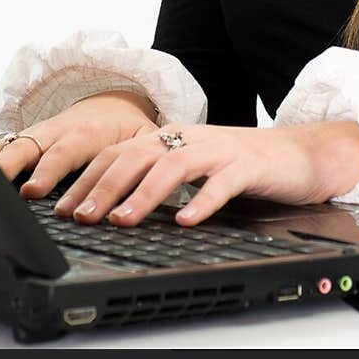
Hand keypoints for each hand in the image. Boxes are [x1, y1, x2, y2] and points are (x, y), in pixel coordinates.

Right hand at [0, 90, 156, 192]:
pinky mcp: (28, 139)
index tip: (32, 192)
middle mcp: (58, 130)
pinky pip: (4, 146)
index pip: (65, 153)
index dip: (47, 172)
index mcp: (88, 132)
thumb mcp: (146, 139)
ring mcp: (40, 133)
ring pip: (11, 144)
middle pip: (28, 147)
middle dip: (11, 168)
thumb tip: (153, 184)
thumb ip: (146, 159)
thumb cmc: (131, 128)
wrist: (116, 101)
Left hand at [51, 119, 358, 228]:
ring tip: (122, 220)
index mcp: (169, 137)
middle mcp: (189, 138)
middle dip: (104, 187)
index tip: (62, 207)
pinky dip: (202, 201)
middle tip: (80, 216)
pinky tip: (186, 221)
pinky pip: (221, 183)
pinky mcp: (247, 165)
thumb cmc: (239, 164)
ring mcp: (218, 149)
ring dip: (143, 194)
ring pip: (173, 166)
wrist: (295, 153)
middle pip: (137, 156)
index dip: (88, 179)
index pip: (118, 154)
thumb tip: (106, 204)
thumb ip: (154, 176)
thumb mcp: (189, 166)